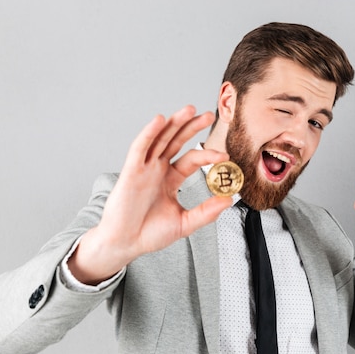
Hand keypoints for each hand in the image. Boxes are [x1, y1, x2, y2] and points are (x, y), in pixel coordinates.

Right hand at [70, 106, 231, 283]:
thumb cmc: (149, 234)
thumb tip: (229, 200)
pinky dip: (149, 133)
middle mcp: (158, 169)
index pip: (191, 159)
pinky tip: (160, 121)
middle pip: (176, 141)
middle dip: (191, 127)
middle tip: (208, 115)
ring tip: (188, 110)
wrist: (125, 244)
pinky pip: (140, 148)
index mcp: (171, 178)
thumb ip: (206, 212)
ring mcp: (144, 168)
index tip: (224, 156)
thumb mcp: (184, 223)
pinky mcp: (131, 171)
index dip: (207, 155)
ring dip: (173, 123)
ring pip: (160, 139)